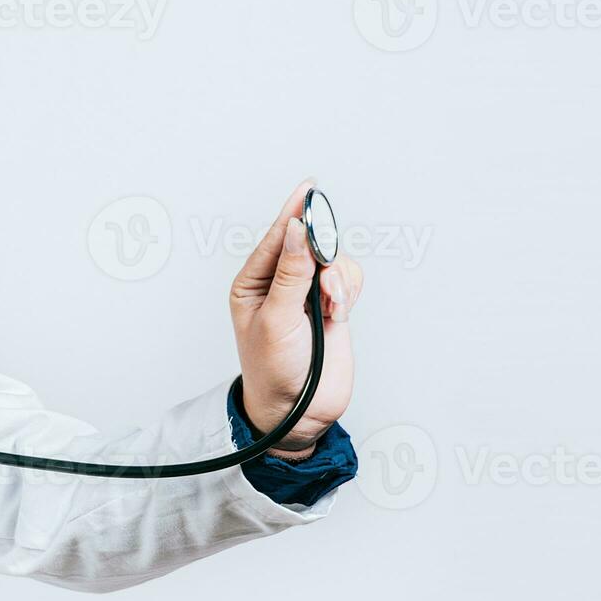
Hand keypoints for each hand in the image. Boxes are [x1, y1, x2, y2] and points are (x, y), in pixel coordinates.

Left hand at [228, 178, 362, 457]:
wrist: (299, 411)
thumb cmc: (274, 369)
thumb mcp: (277, 320)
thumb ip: (290, 274)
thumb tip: (295, 230)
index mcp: (253, 283)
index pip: (275, 238)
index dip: (293, 213)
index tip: (309, 190)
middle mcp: (279, 283)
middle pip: (309, 244)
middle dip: (323, 255)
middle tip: (327, 275)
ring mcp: (306, 294)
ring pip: (334, 261)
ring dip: (338, 280)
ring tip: (331, 307)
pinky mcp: (331, 306)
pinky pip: (347, 280)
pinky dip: (348, 292)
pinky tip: (338, 313)